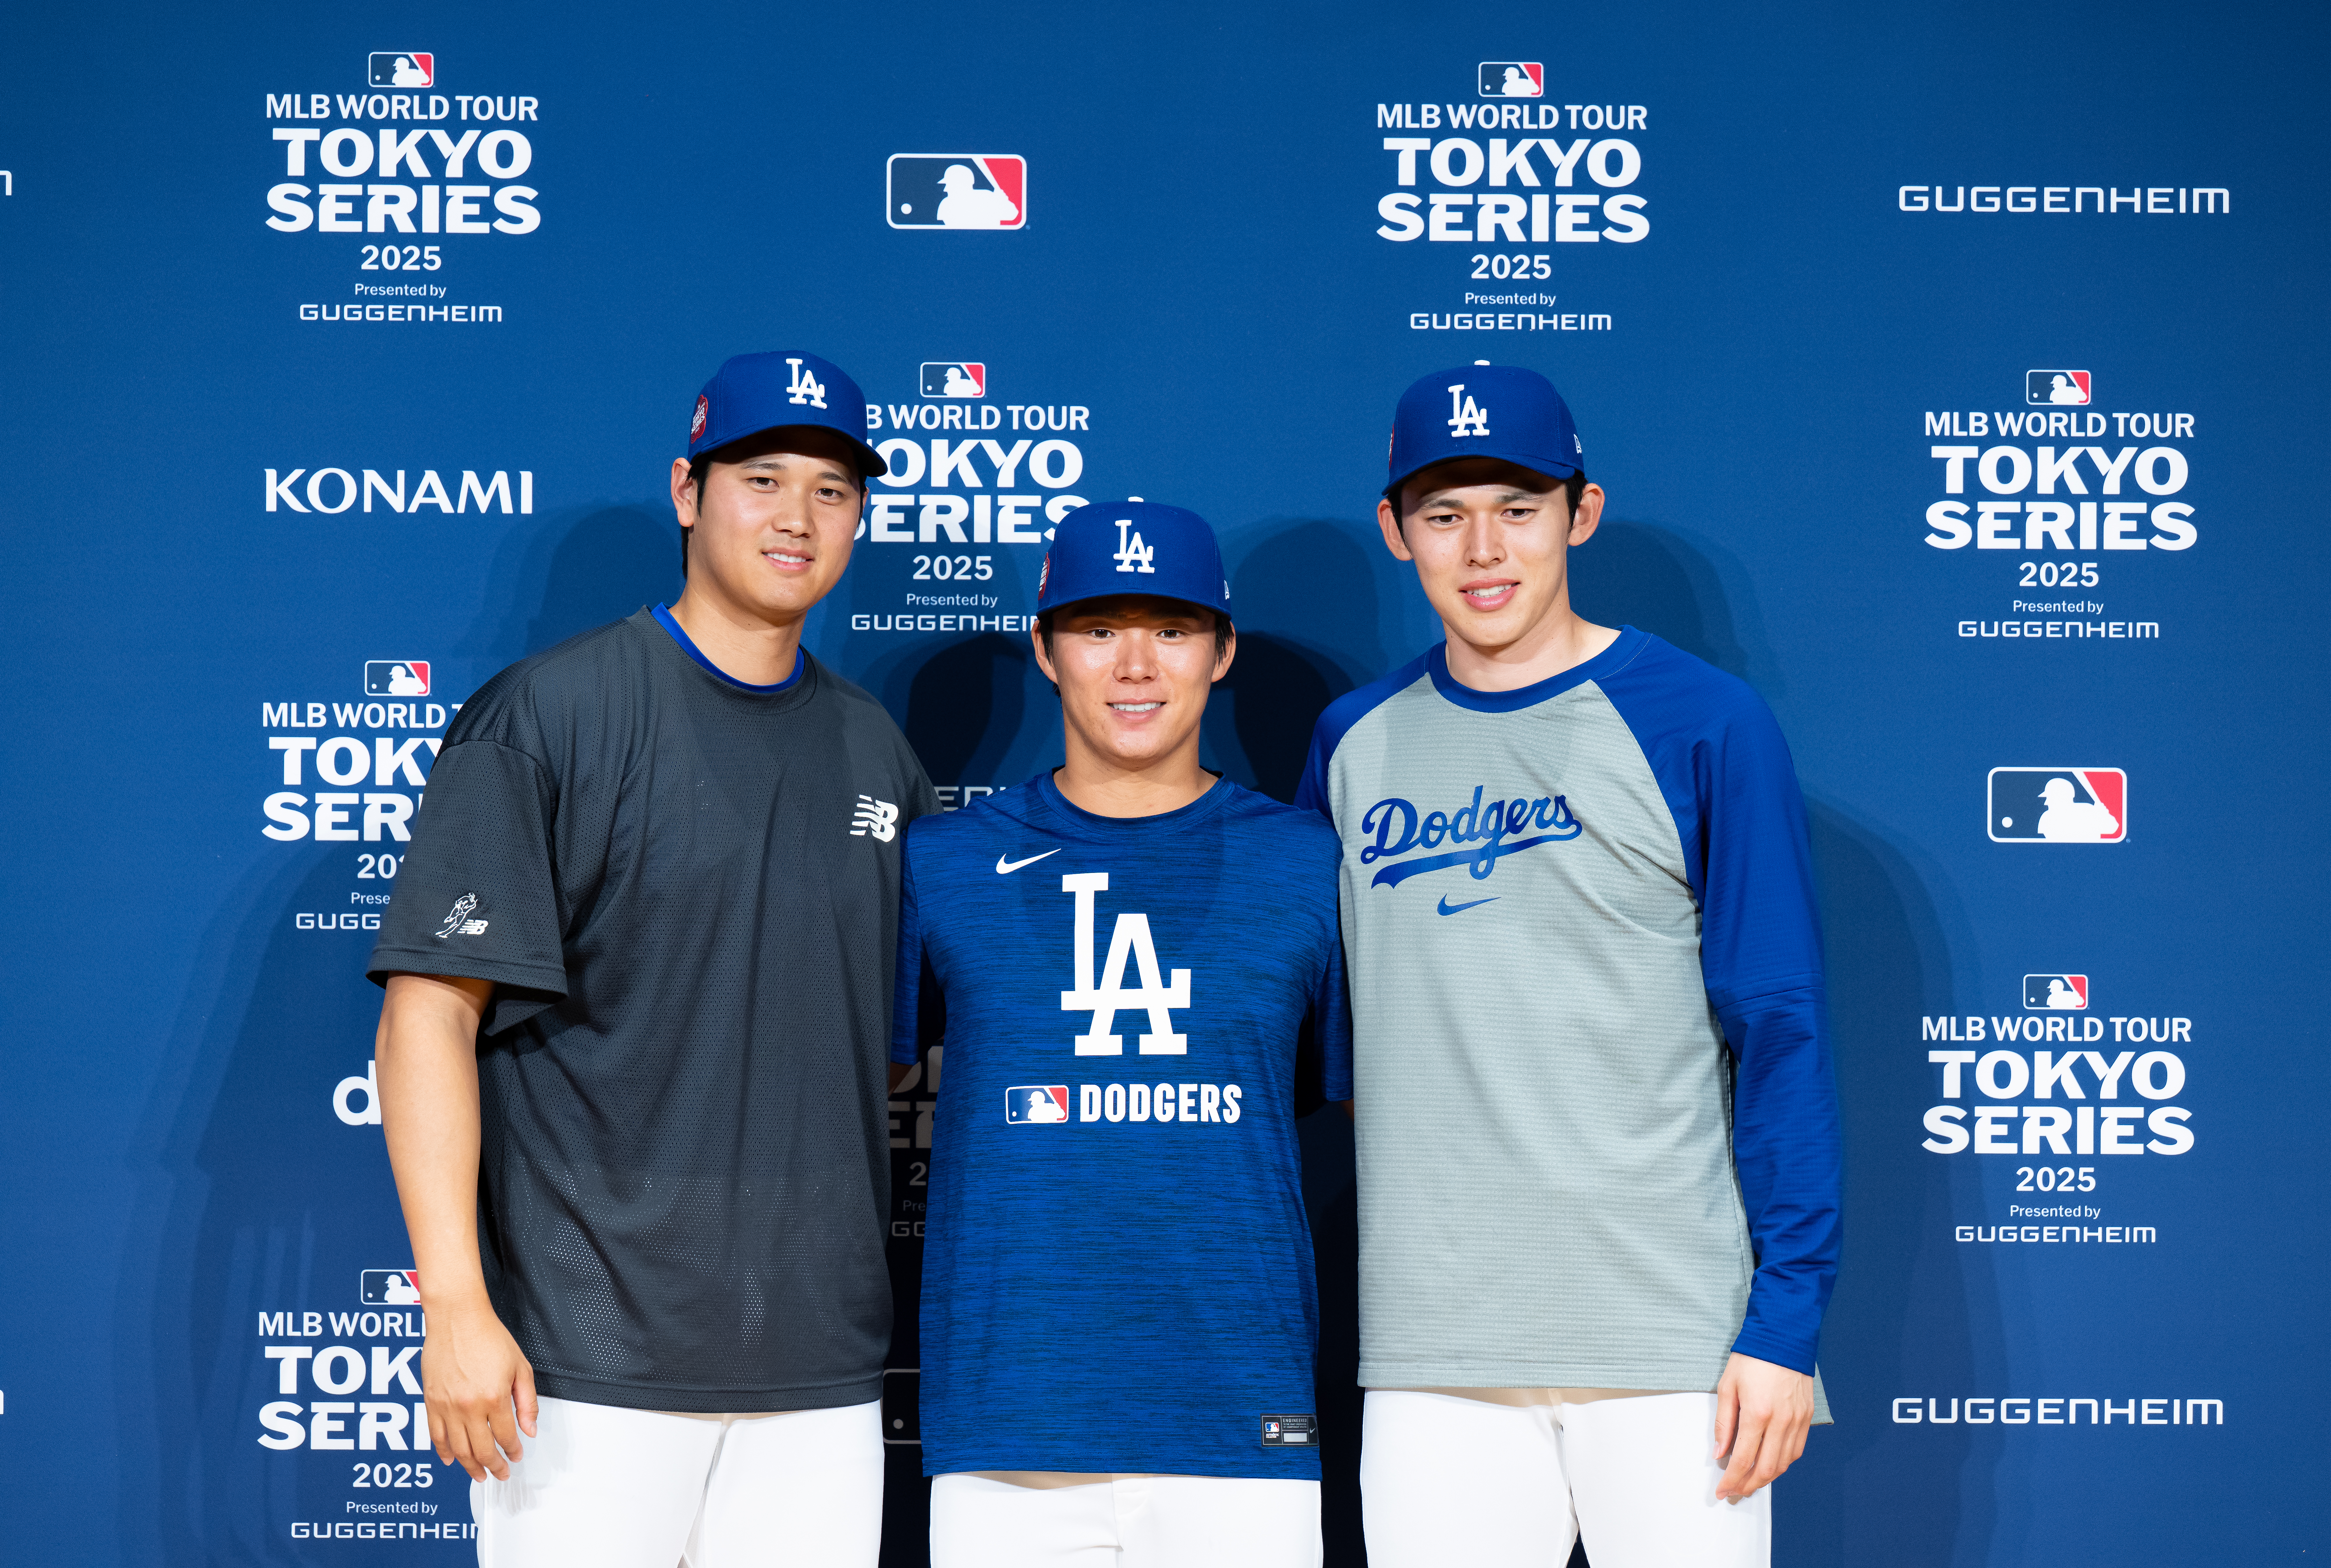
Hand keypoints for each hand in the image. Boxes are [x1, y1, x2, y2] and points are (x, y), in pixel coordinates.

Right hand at [421, 1293, 536, 1481]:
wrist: (457, 1318)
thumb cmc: (489, 1338)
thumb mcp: (520, 1367)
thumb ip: (527, 1402)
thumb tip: (529, 1430)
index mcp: (494, 1397)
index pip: (506, 1436)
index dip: (513, 1450)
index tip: (517, 1456)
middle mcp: (468, 1406)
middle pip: (481, 1449)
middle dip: (494, 1466)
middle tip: (501, 1473)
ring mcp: (447, 1406)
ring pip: (458, 1449)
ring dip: (470, 1466)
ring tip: (480, 1475)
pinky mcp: (431, 1402)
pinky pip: (435, 1436)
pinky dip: (443, 1452)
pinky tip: (452, 1460)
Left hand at [1712, 1352, 1813, 1501]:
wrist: (1783, 1336)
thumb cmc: (1752, 1358)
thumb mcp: (1727, 1386)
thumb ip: (1724, 1422)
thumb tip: (1720, 1452)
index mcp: (1758, 1413)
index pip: (1743, 1459)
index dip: (1731, 1480)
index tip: (1722, 1490)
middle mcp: (1781, 1421)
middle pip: (1766, 1469)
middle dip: (1748, 1486)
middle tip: (1735, 1492)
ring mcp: (1797, 1420)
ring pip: (1784, 1463)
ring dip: (1766, 1478)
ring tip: (1750, 1482)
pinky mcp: (1807, 1416)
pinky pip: (1796, 1450)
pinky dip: (1783, 1463)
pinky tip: (1770, 1464)